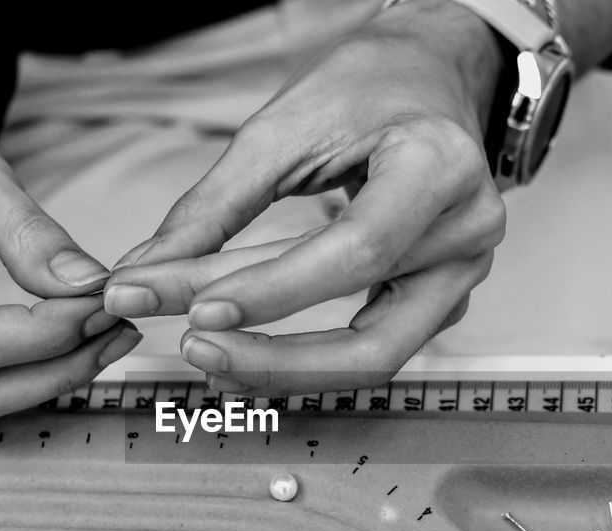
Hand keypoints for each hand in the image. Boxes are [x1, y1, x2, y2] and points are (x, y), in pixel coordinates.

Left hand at [102, 0, 505, 394]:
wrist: (431, 77)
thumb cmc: (368, 86)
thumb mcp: (284, 125)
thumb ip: (214, 204)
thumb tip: (145, 271)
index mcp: (440, 168)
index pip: (357, 252)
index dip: (274, 292)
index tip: (195, 308)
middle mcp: (466, 233)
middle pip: (373, 340)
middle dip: (274, 359)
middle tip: (191, 346)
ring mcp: (460, 275)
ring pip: (374, 361)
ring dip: (283, 371)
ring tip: (208, 357)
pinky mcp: (438, 299)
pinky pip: (371, 349)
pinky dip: (303, 359)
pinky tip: (245, 354)